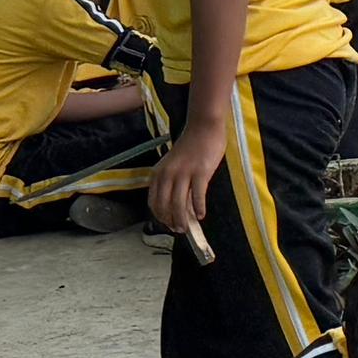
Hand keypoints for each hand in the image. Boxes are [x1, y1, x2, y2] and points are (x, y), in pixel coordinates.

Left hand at [153, 116, 226, 238]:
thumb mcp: (173, 164)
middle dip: (171, 221)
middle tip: (179, 229)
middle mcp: (168, 174)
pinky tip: (201, 215)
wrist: (204, 127)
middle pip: (165, 206)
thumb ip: (170, 180)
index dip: (160, 216)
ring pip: (179, 204)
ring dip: (183, 219)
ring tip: (188, 228)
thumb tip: (176, 204)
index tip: (168, 224)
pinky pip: (197, 196)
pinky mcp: (200, 172)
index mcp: (158, 173)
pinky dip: (198, 208)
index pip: (154, 202)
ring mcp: (184, 173)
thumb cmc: (190, 146)